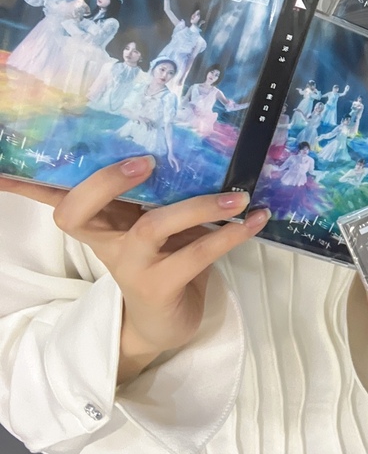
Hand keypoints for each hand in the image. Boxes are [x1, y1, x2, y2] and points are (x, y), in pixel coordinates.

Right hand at [0, 157, 268, 383]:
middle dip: (104, 181)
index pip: (55, 195)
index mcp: (98, 219)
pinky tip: (257, 218)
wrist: (166, 321)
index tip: (4, 163)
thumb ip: (152, 187)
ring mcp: (132, 265)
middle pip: (79, 209)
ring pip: (152, 226)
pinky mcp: (162, 286)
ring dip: (201, 205)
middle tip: (143, 160)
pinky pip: (198, 254)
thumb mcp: (149, 218)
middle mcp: (106, 239)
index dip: (26, 180)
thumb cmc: (160, 255)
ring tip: (239, 195)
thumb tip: (180, 133)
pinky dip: (233, 234)